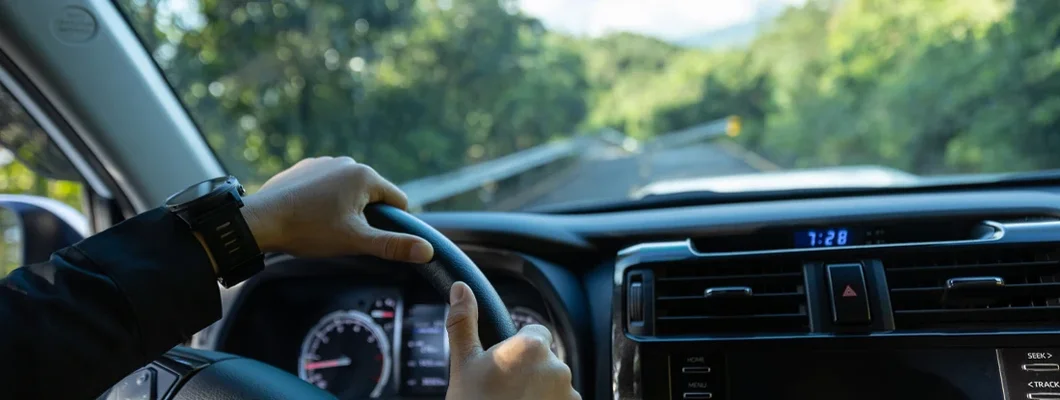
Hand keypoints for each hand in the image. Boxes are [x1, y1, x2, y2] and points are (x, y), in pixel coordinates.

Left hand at [240, 156, 433, 261]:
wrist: (260, 220)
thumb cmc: (309, 230)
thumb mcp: (356, 241)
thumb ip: (393, 245)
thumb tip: (427, 251)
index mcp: (365, 176)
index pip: (398, 202)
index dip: (391, 224)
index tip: (371, 238)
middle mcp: (348, 162)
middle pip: (373, 195)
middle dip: (366, 216)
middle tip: (343, 235)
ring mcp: (324, 162)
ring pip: (350, 190)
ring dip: (346, 207)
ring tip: (323, 226)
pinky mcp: (305, 168)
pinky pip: (328, 185)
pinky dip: (325, 200)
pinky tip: (309, 215)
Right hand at [445, 282, 579, 399]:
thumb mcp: (463, 364)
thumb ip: (463, 322)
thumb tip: (460, 289)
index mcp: (532, 347)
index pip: (536, 333)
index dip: (518, 348)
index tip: (503, 366)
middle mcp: (557, 367)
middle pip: (545, 361)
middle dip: (528, 373)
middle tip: (502, 391)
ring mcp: (568, 396)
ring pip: (554, 386)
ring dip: (539, 394)